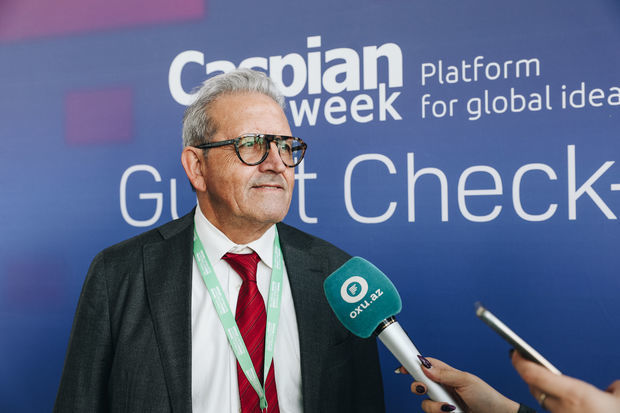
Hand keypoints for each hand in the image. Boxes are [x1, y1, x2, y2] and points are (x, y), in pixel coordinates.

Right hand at [400, 357, 519, 412]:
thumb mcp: (466, 381)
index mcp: (448, 375)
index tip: (402, 367)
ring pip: (425, 403)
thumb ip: (445, 374)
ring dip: (434, 405)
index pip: (427, 366)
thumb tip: (426, 367)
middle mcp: (443, 388)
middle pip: (420, 385)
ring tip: (448, 406)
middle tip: (423, 388)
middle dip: (418, 387)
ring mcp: (443, 403)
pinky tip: (451, 412)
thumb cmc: (487, 396)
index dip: (414, 365)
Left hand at [511, 350, 619, 411]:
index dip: (520, 362)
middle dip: (528, 373)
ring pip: (542, 401)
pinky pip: (553, 411)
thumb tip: (612, 389)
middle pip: (534, 387)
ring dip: (541, 389)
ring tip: (542, 377)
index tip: (515, 352)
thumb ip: (614, 388)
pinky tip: (561, 399)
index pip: (534, 375)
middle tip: (525, 360)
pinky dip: (553, 403)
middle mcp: (564, 408)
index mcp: (575, 394)